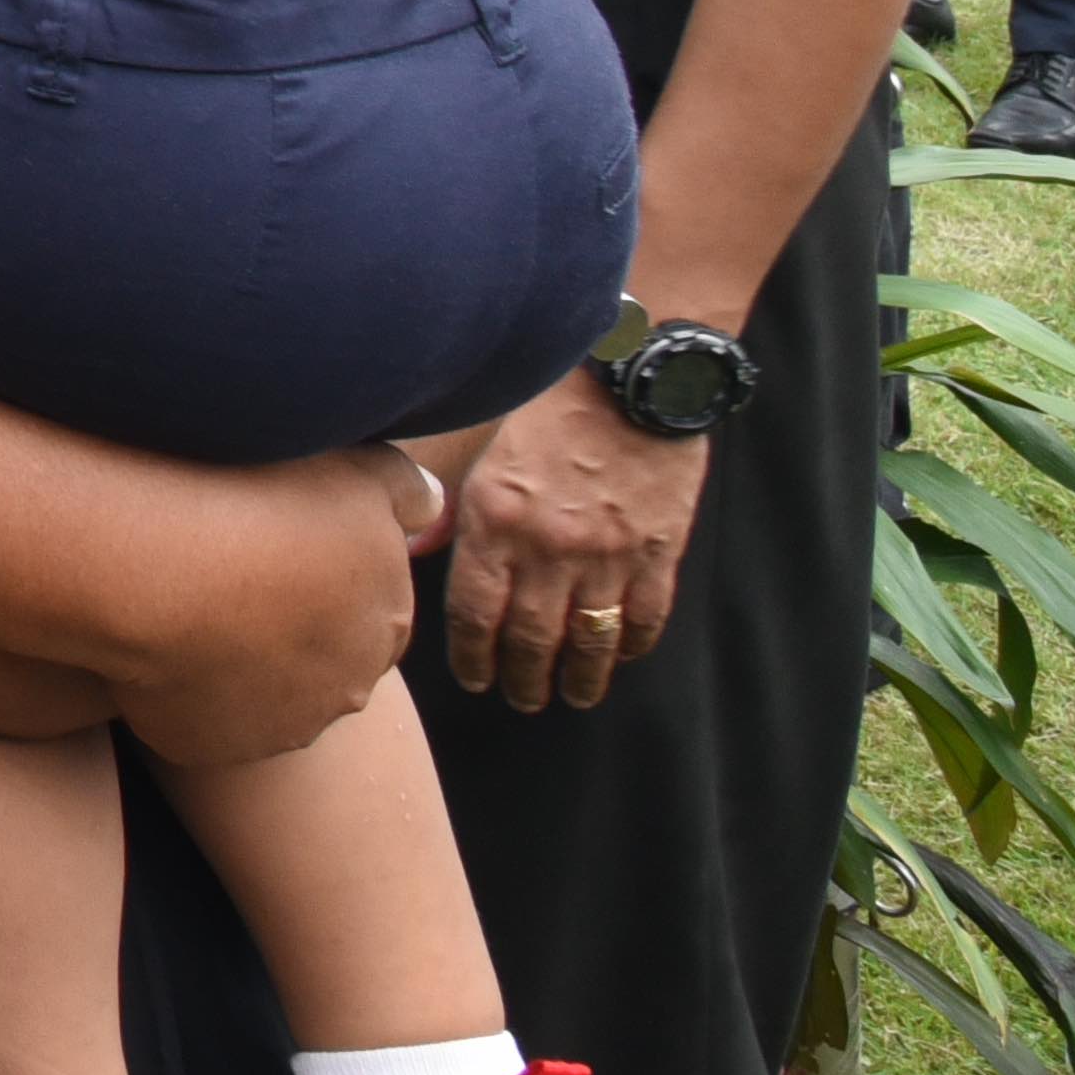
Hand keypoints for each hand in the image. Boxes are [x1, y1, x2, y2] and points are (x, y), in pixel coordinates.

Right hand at [70, 447, 435, 769]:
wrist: (154, 562)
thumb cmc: (251, 500)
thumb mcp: (355, 471)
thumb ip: (407, 491)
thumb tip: (433, 507)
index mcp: (386, 620)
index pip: (374, 612)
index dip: (328, 579)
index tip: (279, 546)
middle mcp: (348, 687)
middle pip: (325, 662)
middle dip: (288, 630)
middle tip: (232, 575)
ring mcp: (279, 724)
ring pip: (264, 697)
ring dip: (237, 664)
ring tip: (185, 603)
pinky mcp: (212, 746)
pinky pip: (200, 720)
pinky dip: (181, 691)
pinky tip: (154, 640)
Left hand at [437, 368, 708, 711]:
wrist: (630, 374)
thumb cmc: (545, 401)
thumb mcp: (477, 443)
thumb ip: (446, 500)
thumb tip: (415, 545)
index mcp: (495, 520)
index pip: (475, 612)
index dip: (473, 656)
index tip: (475, 679)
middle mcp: (549, 547)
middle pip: (531, 638)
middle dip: (524, 678)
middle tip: (522, 700)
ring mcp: (609, 555)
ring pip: (589, 640)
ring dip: (579, 678)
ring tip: (572, 696)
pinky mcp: (659, 552)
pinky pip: (646, 618)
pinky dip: (632, 645)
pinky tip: (621, 656)